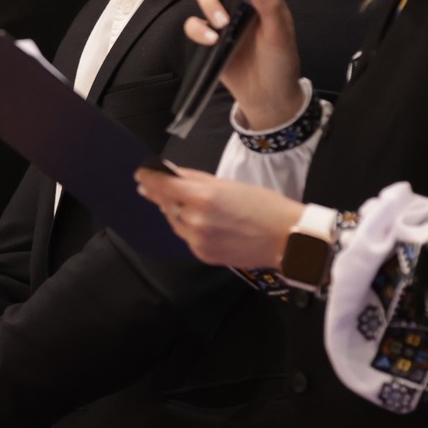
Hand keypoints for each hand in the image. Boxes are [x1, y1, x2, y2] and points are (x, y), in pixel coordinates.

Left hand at [135, 165, 304, 270]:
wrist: (287, 239)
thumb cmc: (263, 205)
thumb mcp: (228, 184)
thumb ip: (195, 180)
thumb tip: (169, 173)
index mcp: (203, 197)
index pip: (163, 186)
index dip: (148, 179)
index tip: (140, 174)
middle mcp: (195, 220)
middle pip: (166, 204)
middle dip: (163, 195)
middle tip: (158, 187)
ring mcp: (197, 241)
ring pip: (175, 222)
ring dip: (176, 212)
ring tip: (190, 205)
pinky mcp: (202, 255)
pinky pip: (187, 237)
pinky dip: (189, 228)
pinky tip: (204, 223)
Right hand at [187, 0, 306, 130]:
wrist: (268, 97)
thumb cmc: (281, 62)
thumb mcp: (281, 34)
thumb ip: (270, 8)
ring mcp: (223, 16)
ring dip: (208, 3)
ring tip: (221, 23)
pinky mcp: (208, 36)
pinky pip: (193, 24)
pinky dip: (198, 29)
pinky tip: (212, 40)